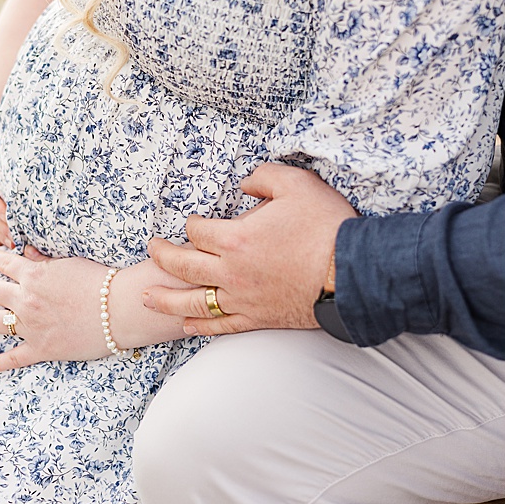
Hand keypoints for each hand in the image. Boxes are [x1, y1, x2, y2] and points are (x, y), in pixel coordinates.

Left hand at [0, 246, 188, 371]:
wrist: (119, 309)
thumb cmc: (101, 282)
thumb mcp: (69, 263)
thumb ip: (44, 260)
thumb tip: (25, 251)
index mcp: (34, 275)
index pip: (6, 264)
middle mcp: (26, 299)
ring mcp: (31, 325)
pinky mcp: (42, 348)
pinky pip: (15, 357)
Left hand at [143, 163, 358, 334]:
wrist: (356, 274)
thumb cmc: (328, 227)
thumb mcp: (296, 184)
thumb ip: (264, 177)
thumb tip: (245, 184)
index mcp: (235, 238)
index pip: (196, 231)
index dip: (191, 224)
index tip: (193, 222)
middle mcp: (231, 272)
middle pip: (182, 265)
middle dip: (162, 256)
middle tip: (152, 249)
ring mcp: (243, 299)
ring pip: (193, 302)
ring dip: (166, 298)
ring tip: (148, 296)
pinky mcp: (259, 318)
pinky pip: (221, 326)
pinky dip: (200, 325)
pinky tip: (185, 324)